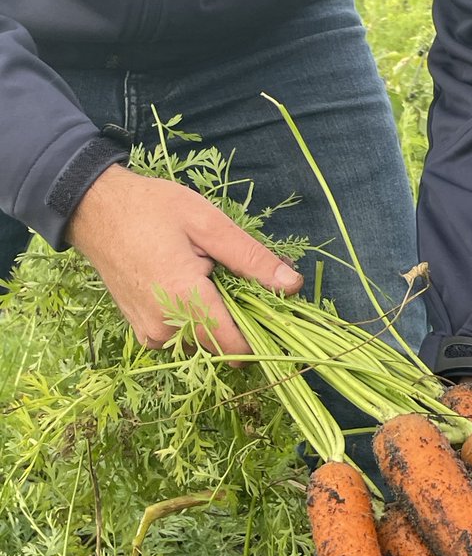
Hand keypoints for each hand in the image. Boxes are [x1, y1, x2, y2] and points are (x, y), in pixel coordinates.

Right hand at [66, 164, 302, 357]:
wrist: (95, 210)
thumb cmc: (152, 209)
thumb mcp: (208, 223)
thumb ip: (251, 258)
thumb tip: (291, 286)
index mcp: (185, 299)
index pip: (237, 345)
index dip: (263, 333)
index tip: (276, 311)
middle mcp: (165, 327)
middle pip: (223, 345)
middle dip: (241, 320)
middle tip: (237, 278)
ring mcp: (151, 333)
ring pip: (204, 343)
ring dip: (216, 319)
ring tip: (210, 278)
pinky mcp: (142, 332)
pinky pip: (182, 338)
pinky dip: (195, 320)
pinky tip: (191, 288)